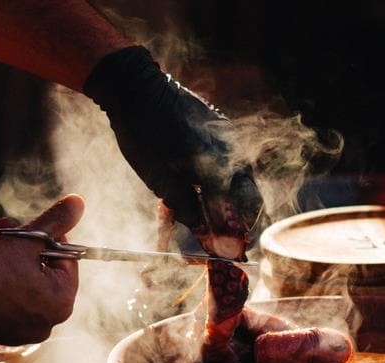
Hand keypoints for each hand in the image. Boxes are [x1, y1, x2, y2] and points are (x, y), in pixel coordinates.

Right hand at [0, 195, 82, 344]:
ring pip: (19, 281)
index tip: (30, 226)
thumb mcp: (25, 239)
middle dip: (21, 243)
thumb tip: (77, 203)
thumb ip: (55, 221)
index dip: (48, 235)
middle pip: (42, 270)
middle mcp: (45, 324)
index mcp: (61, 304)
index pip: (67, 259)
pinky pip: (2, 297)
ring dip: (5, 254)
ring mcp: (19, 331)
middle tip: (4, 226)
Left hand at [84, 47, 262, 259]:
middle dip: (237, 223)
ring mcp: (228, 138)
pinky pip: (228, 163)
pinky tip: (202, 196)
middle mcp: (232, 151)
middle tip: (221, 242)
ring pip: (239, 181)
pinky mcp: (220, 130)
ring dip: (228, 205)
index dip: (236, 236)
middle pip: (248, 197)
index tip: (228, 253)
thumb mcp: (162, 181)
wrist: (135, 88)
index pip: (241, 211)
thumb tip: (206, 237)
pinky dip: (220, 184)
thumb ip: (188, 210)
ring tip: (209, 222)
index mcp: (219, 166)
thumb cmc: (143, 136)